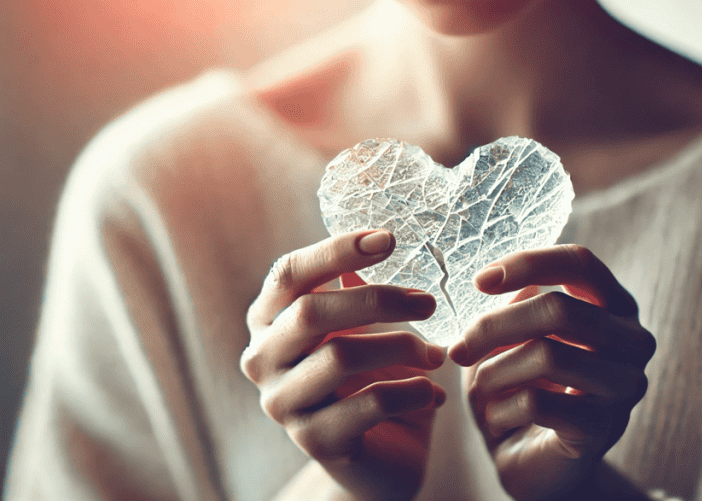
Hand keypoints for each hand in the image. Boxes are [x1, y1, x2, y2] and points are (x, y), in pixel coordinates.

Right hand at [240, 230, 446, 500]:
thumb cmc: (371, 381)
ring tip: (436, 355)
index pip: (289, 274)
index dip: (335, 250)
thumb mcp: (365, 330)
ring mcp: (282, 403)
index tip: (388, 239)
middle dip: (379, 300)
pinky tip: (434, 392)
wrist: (377, 464)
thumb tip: (377, 239)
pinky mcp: (314, 442)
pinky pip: (368, 404)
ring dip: (402, 348)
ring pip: (340, 357)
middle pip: (312, 312)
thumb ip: (358, 291)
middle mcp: (263, 360)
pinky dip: (411, 391)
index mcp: (269, 321)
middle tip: (428, 302)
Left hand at [449, 245, 655, 500]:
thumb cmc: (527, 390)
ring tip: (481, 388)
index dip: (529, 263)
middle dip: (495, 326)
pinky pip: (537, 403)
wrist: (539, 466)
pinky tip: (497, 419)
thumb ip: (516, 306)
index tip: (480, 281)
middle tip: (459, 348)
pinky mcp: (604, 428)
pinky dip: (501, 409)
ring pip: (546, 354)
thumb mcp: (515, 340)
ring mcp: (625, 386)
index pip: (581, 262)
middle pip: (558, 308)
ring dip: (495, 372)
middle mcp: (632, 340)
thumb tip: (504, 286)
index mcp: (615, 306)